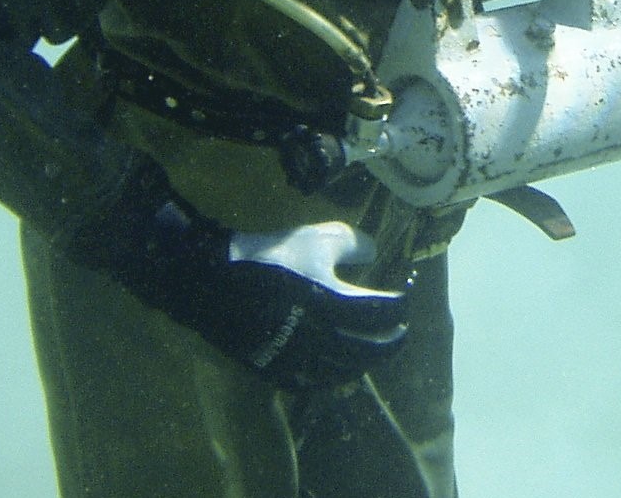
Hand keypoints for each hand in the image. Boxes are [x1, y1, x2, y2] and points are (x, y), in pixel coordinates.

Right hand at [225, 221, 410, 383]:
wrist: (215, 282)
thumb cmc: (271, 257)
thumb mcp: (317, 238)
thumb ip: (354, 244)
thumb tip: (374, 252)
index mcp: (337, 307)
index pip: (386, 314)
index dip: (402, 305)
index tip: (406, 296)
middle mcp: (324, 341)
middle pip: (373, 350)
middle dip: (393, 340)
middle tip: (400, 330)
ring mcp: (300, 361)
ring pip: (347, 371)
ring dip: (366, 360)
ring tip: (372, 347)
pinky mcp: (278, 372)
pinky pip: (316, 383)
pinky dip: (334, 375)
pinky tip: (338, 365)